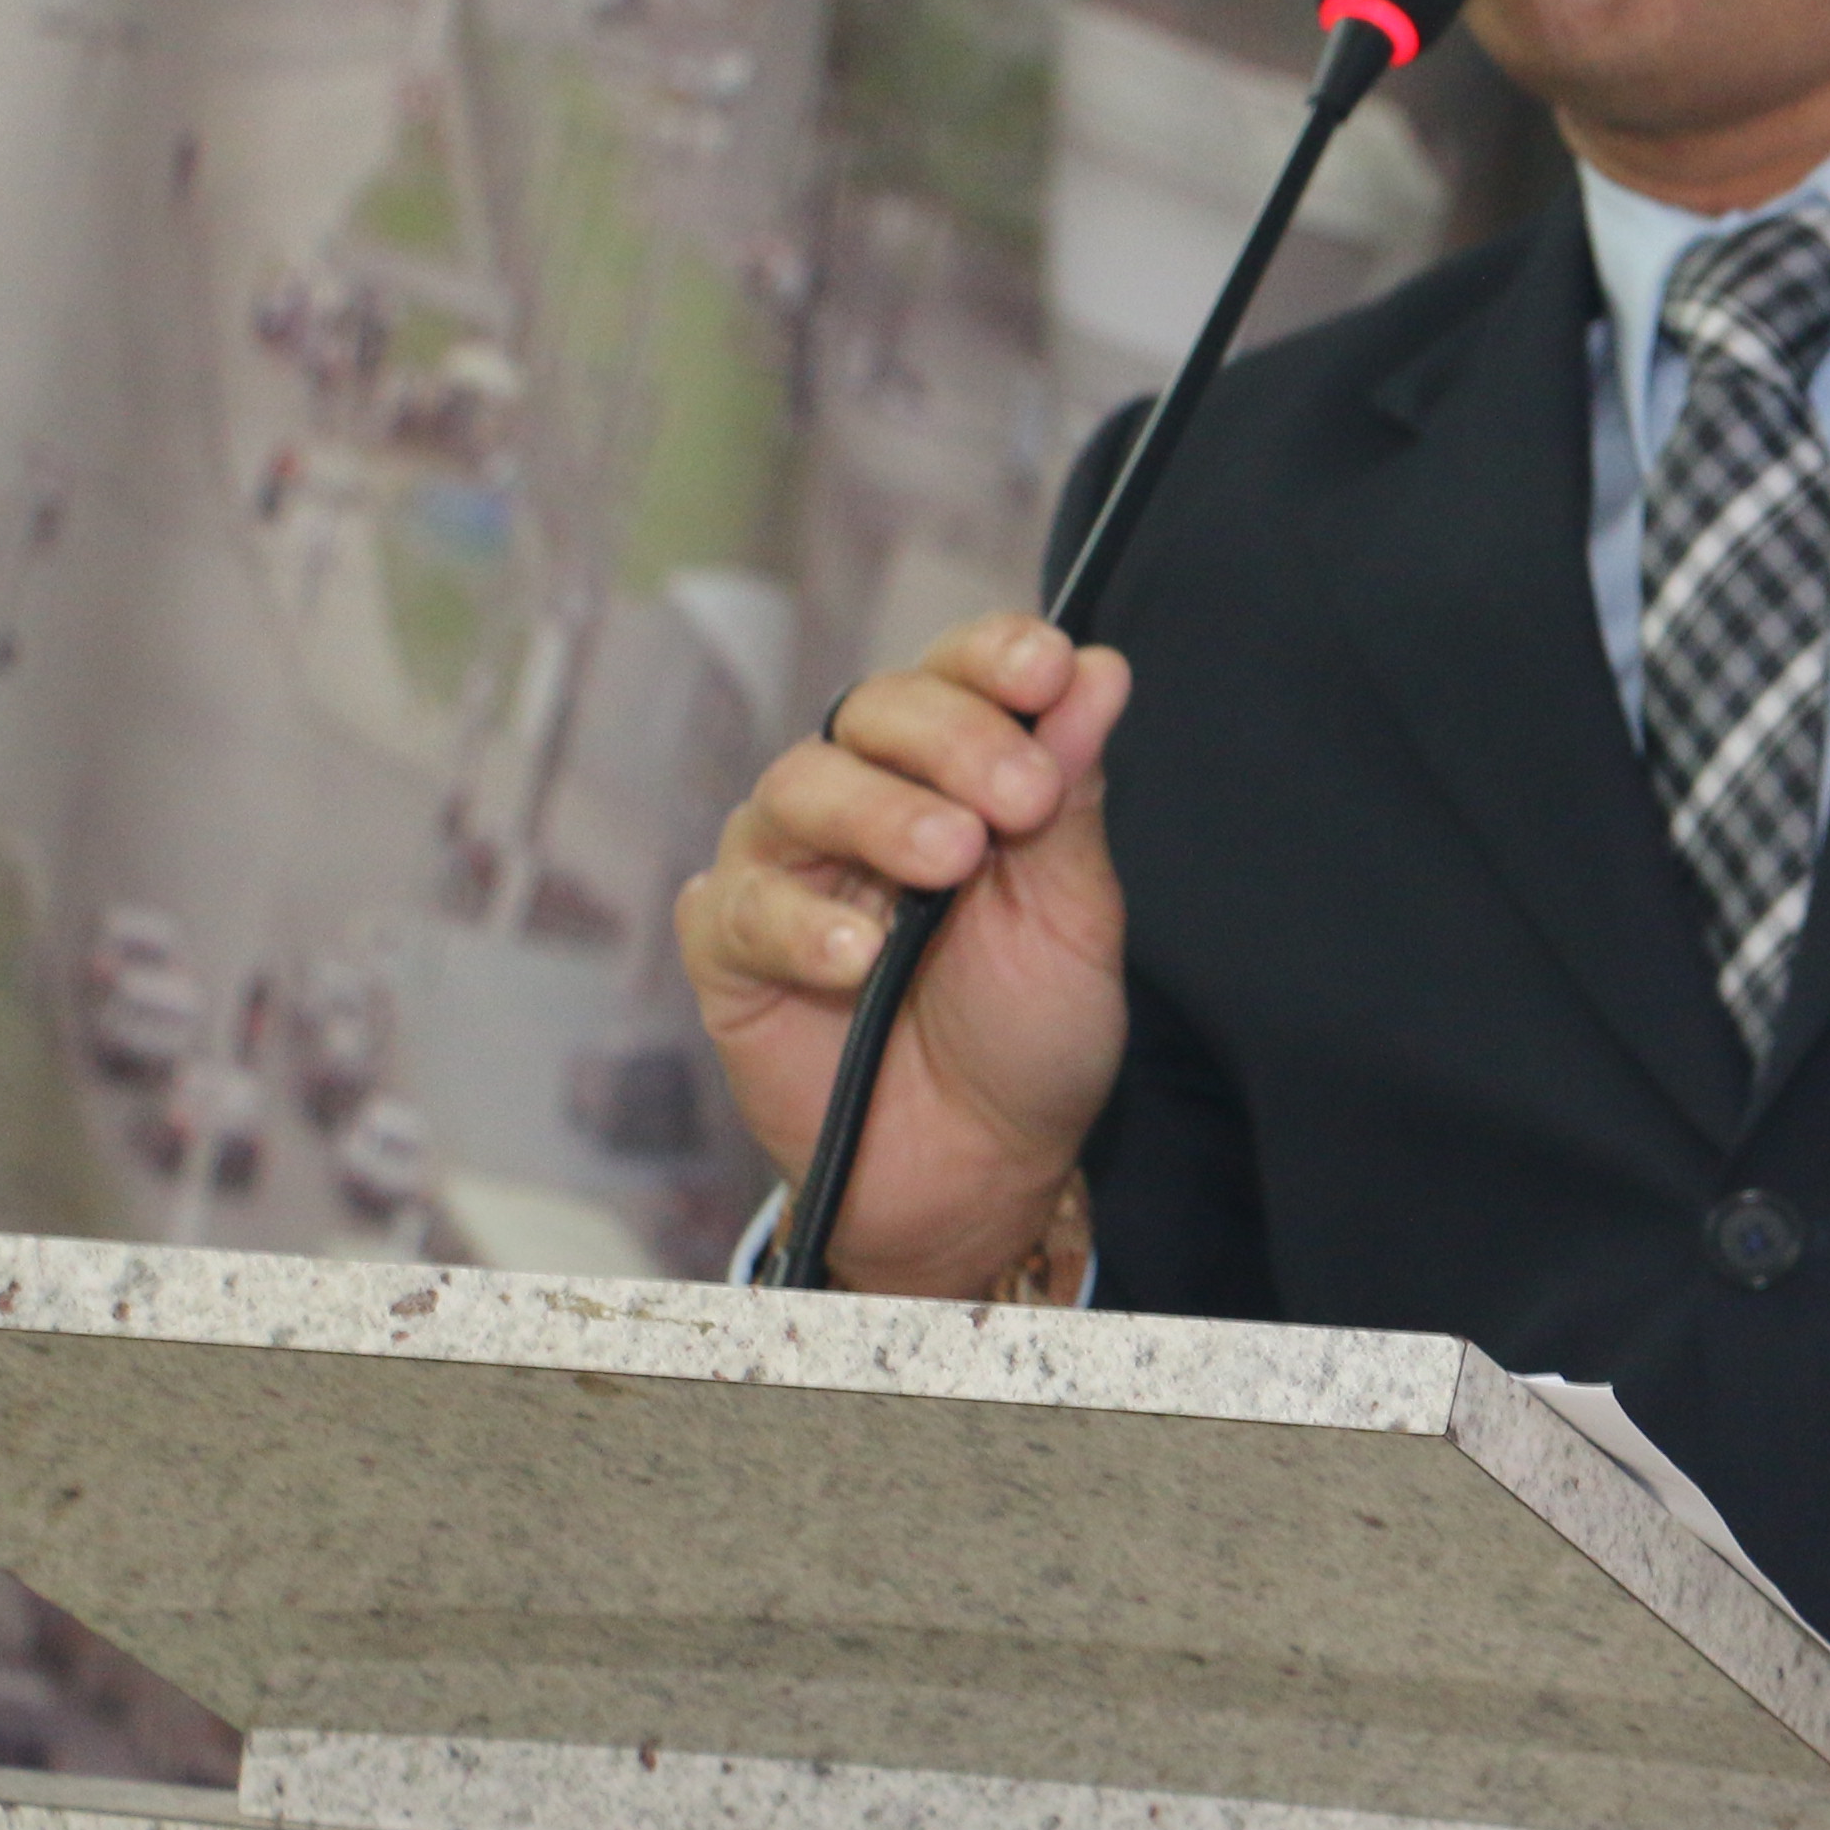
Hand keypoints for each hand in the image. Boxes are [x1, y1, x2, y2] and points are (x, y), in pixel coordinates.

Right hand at [675, 611, 1134, 1299]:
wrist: (982, 1172)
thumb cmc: (1028, 1034)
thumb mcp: (1074, 916)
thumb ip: (1072, 793)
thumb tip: (1099, 670)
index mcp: (952, 772)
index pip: (954, 674)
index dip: (991, 658)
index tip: (1046, 669)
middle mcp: (861, 800)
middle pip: (874, 714)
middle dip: (953, 740)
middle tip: (1019, 801)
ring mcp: (787, 870)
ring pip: (799, 789)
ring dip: (880, 816)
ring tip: (950, 863)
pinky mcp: (730, 949)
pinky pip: (741, 908)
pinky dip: (801, 925)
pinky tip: (861, 957)